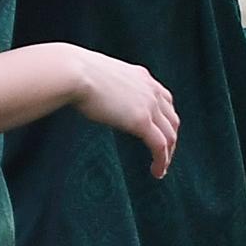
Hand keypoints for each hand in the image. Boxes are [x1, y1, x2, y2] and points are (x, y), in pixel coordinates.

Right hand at [72, 52, 179, 177]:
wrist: (74, 73)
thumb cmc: (75, 73)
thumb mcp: (101, 76)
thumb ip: (108, 86)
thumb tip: (96, 94)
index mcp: (142, 77)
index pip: (164, 100)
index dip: (165, 119)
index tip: (160, 133)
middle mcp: (150, 90)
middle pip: (171, 120)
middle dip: (170, 139)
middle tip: (163, 155)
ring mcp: (149, 105)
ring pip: (170, 135)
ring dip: (168, 155)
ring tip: (161, 169)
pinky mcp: (142, 121)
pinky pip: (160, 146)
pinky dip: (161, 161)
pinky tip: (156, 172)